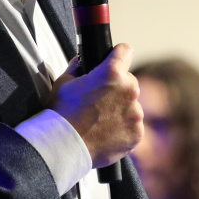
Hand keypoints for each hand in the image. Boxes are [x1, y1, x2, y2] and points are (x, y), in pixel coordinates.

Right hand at [51, 44, 142, 168]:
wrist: (63, 147)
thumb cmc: (61, 113)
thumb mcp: (64, 82)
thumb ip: (77, 67)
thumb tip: (82, 61)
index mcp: (112, 73)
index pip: (125, 51)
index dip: (118, 55)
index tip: (115, 60)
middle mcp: (129, 91)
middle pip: (129, 82)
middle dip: (117, 88)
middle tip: (99, 101)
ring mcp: (135, 114)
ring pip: (132, 106)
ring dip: (120, 110)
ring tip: (100, 122)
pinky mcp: (137, 133)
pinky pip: (133, 126)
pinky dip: (122, 129)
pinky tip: (105, 133)